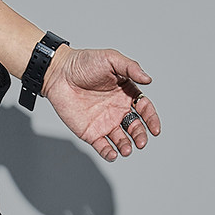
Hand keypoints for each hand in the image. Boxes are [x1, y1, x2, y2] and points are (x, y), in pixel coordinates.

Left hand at [41, 45, 160, 161]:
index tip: (155, 129)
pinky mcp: (90, 132)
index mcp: (126, 94)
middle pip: (135, 127)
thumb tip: (148, 80)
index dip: (151, 119)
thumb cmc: (84, 63)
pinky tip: (113, 155)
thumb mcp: (111, 59)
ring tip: (127, 149)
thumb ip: (131, 68)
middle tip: (141, 142)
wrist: (59, 73)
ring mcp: (104, 122)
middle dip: (140, 135)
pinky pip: (102, 146)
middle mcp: (117, 110)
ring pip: (120, 139)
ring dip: (126, 146)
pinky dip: (108, 152)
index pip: (144, 109)